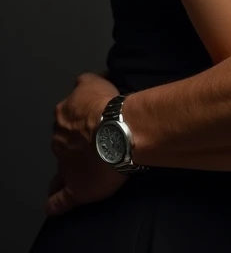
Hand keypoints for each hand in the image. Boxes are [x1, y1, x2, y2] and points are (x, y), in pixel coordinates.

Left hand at [47, 73, 125, 215]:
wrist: (117, 130)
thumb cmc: (108, 106)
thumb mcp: (95, 82)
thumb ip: (87, 83)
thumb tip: (84, 82)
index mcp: (64, 115)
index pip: (66, 117)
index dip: (79, 120)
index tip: (91, 121)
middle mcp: (60, 139)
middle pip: (63, 142)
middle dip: (74, 144)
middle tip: (94, 143)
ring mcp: (65, 165)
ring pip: (60, 168)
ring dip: (68, 168)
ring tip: (82, 172)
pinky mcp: (75, 188)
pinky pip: (60, 200)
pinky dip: (56, 204)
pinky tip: (54, 206)